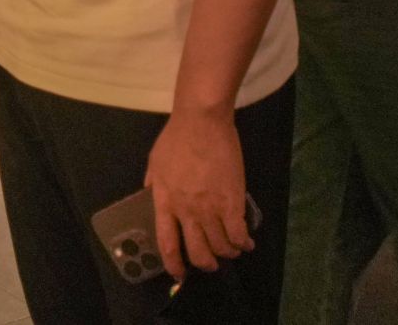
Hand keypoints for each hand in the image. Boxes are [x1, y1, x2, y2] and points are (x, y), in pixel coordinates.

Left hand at [144, 107, 251, 279]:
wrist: (201, 122)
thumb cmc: (176, 139)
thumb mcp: (155, 164)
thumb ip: (154, 186)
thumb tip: (151, 200)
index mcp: (164, 202)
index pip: (167, 243)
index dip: (174, 265)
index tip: (179, 274)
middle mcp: (186, 211)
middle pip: (197, 252)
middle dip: (206, 264)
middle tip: (212, 263)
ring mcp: (210, 208)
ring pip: (220, 246)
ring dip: (227, 253)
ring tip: (231, 249)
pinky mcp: (232, 201)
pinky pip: (238, 234)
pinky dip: (243, 243)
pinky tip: (245, 242)